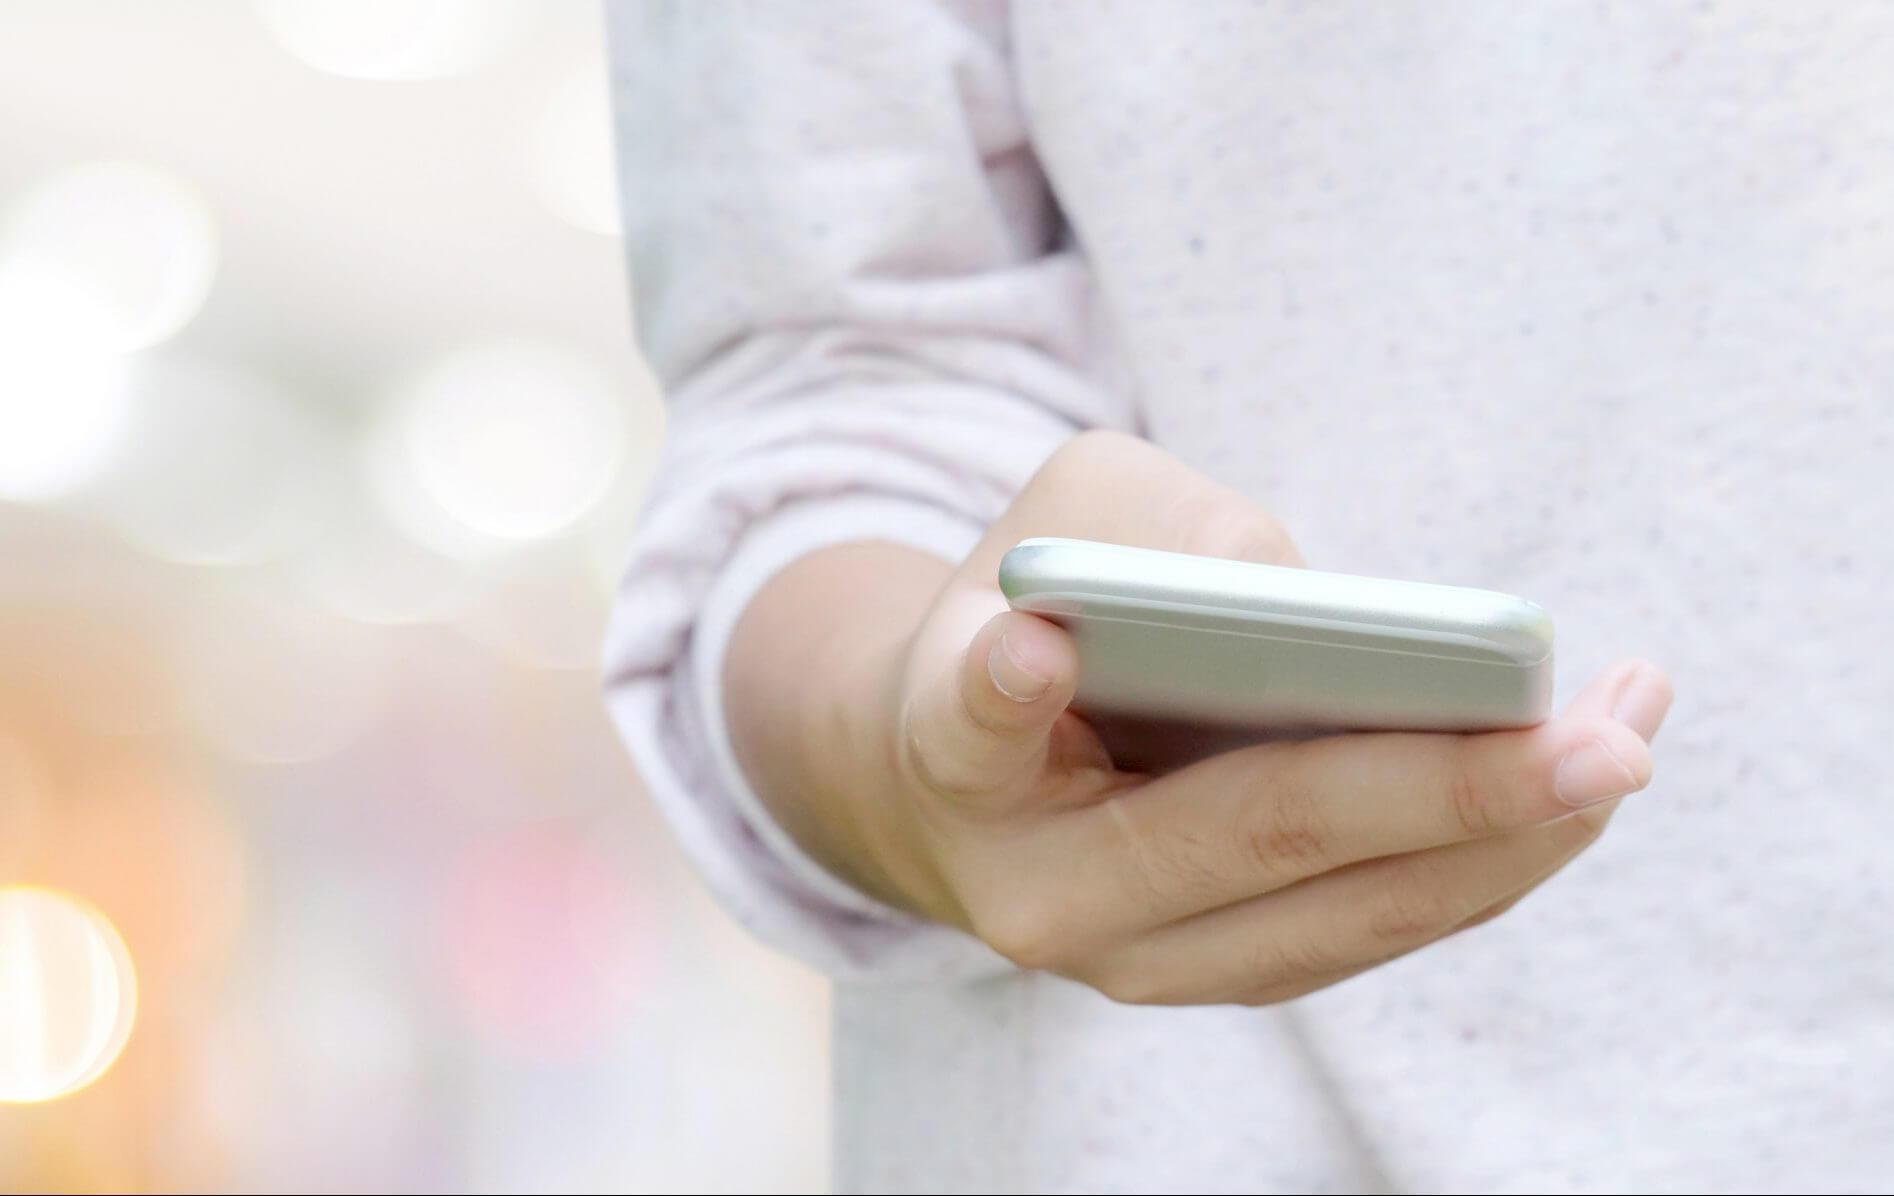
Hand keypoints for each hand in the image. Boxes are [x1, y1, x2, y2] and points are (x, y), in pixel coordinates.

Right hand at [731, 431, 1673, 1003]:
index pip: (970, 720)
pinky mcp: (1225, 975)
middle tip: (1600, 744)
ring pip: (1345, 915)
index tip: (1028, 647)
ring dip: (1509, 836)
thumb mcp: (1072, 520)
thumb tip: (1326, 607)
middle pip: (1248, 843)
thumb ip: (1168, 530)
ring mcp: (1139, 959)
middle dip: (1443, 792)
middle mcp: (1042, 889)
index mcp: (953, 748)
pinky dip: (1485, 857)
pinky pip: (1373, 925)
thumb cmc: (1032, 609)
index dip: (1003, 688)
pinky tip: (1575, 785)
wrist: (974, 782)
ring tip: (1630, 739)